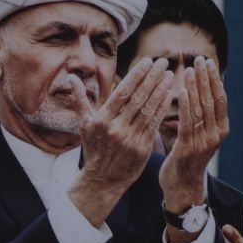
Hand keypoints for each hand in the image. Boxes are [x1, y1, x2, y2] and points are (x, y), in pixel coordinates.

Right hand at [69, 58, 172, 227]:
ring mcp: (130, 139)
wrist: (102, 180)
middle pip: (138, 98)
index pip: (123, 92)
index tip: (148, 62)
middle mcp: (116, 128)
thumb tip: (71, 77)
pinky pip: (155, 124)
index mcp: (102, 120)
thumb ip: (80, 99)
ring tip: (170, 75)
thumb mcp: (84, 125)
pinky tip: (170, 95)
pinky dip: (163, 108)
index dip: (137, 75)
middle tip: (163, 62)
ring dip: (161, 90)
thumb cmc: (94, 149)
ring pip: (148, 109)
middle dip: (152, 78)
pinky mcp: (142, 148)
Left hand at [158, 57, 230, 228]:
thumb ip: (201, 115)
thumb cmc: (187, 158)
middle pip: (212, 100)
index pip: (219, 99)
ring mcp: (203, 142)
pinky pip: (187, 123)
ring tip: (190, 70)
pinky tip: (180, 91)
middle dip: (206, 78)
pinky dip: (184, 106)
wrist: (182, 187)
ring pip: (200, 109)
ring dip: (195, 87)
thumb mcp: (199, 135)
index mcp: (221, 130)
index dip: (214, 79)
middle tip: (200, 59)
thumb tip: (200, 89)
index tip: (208, 62)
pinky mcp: (188, 149)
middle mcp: (215, 135)